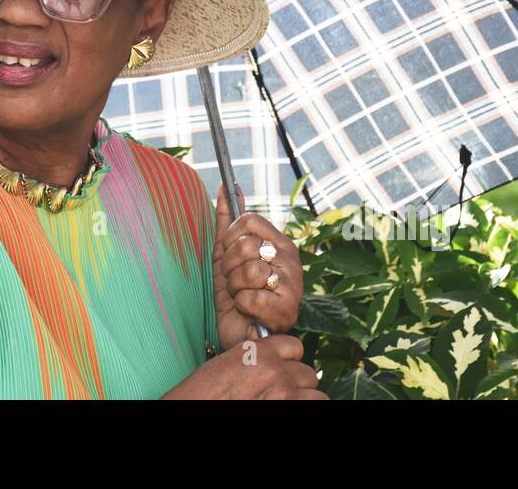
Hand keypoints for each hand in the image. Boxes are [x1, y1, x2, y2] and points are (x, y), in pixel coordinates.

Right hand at [164, 335, 326, 399]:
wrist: (194, 408)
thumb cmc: (202, 393)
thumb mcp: (225, 364)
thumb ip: (253, 360)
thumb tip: (271, 365)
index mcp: (258, 352)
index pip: (295, 346)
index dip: (288, 361)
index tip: (281, 371)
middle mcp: (275, 370)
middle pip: (307, 373)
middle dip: (296, 384)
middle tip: (280, 394)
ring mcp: (283, 394)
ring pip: (316, 395)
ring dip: (303, 400)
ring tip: (285, 403)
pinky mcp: (287, 410)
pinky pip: (315, 408)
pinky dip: (304, 409)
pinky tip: (287, 409)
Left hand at [213, 183, 301, 348]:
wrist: (238, 333)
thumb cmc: (234, 292)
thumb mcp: (224, 252)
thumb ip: (227, 219)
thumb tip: (226, 185)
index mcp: (279, 243)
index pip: (249, 220)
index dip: (230, 237)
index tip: (230, 254)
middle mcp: (291, 261)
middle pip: (247, 245)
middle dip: (229, 267)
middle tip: (236, 281)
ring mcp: (293, 286)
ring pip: (249, 270)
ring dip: (235, 287)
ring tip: (242, 296)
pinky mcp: (287, 311)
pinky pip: (251, 296)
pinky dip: (242, 306)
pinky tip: (249, 311)